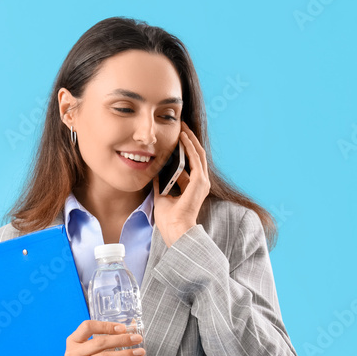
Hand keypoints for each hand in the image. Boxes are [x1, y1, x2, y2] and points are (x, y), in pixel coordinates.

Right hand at [49, 320, 144, 355]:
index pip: (88, 327)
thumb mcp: (84, 352)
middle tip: (137, 339)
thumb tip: (127, 332)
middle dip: (122, 339)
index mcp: (73, 341)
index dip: (106, 326)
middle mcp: (73, 353)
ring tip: (138, 352)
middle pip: (100, 342)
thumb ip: (101, 342)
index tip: (123, 328)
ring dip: (124, 354)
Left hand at [153, 120, 210, 247]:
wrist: (175, 230)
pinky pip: (195, 159)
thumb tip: (154, 170)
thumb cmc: (169, 219)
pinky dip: (189, 146)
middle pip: (196, 155)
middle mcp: (200, 182)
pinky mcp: (200, 182)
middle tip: (181, 125)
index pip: (190, 163)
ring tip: (182, 126)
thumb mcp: (162, 195)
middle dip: (189, 139)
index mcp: (192, 186)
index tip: (176, 137)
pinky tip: (183, 136)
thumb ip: (160, 182)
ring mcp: (202, 182)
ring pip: (198, 154)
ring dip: (190, 139)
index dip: (184, 149)